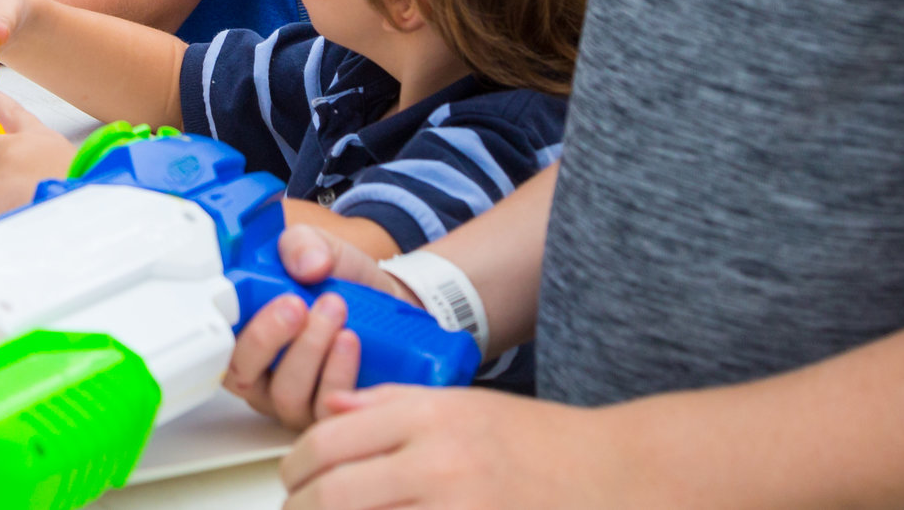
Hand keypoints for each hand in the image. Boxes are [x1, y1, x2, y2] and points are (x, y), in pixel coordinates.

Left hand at [0, 84, 77, 217]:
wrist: (98, 208)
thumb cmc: (83, 196)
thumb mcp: (64, 174)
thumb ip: (33, 173)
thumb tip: (3, 192)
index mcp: (43, 140)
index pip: (13, 114)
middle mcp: (23, 143)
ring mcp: (9, 160)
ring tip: (10, 223)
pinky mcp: (1, 183)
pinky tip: (6, 227)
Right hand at [222, 224, 410, 428]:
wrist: (389, 303)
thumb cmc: (340, 282)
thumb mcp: (318, 248)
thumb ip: (302, 245)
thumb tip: (307, 264)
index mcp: (243, 336)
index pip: (213, 343)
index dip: (218, 328)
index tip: (244, 297)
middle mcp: (262, 377)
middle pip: (242, 376)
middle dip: (267, 338)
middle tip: (296, 304)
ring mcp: (294, 402)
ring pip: (286, 394)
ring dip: (310, 348)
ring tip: (335, 309)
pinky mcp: (329, 415)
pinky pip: (323, 408)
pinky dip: (337, 373)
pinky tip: (350, 340)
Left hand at [281, 385, 605, 509]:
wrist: (611, 475)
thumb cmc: (540, 442)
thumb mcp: (463, 404)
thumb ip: (391, 405)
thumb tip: (330, 412)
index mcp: (432, 416)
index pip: (329, 439)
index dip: (296, 466)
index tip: (292, 479)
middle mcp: (441, 464)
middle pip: (334, 495)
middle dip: (302, 509)